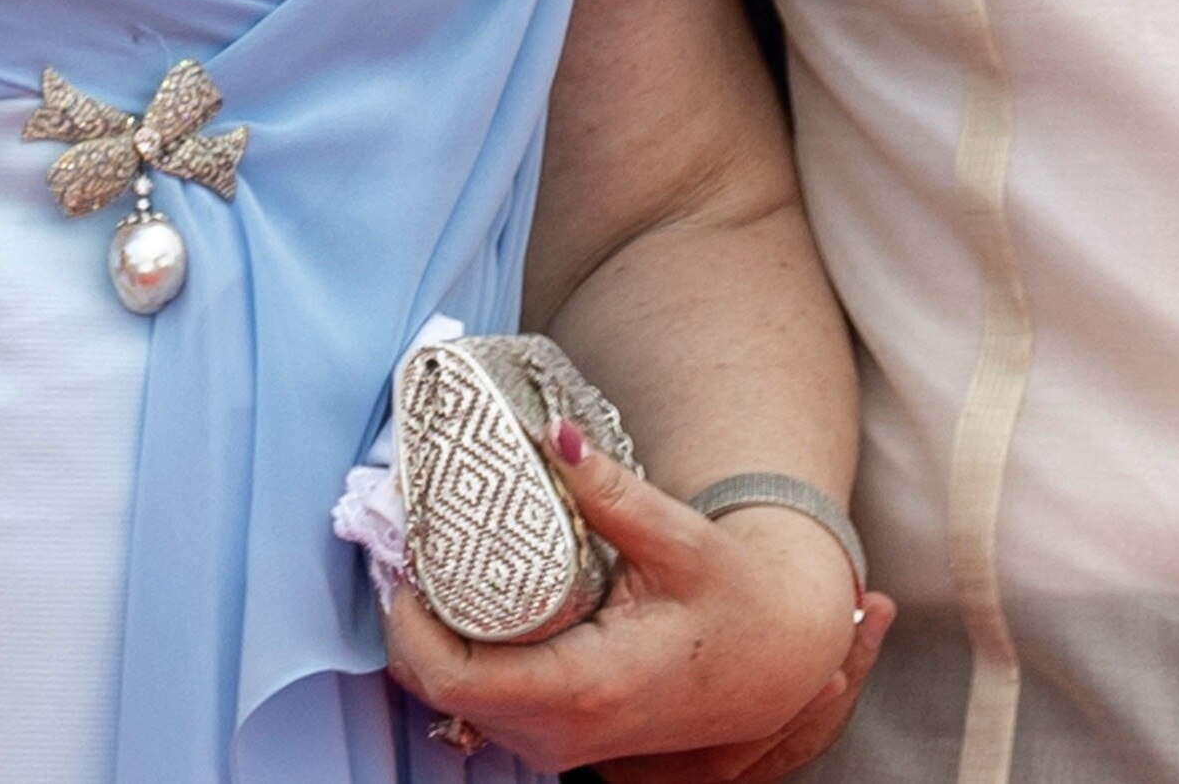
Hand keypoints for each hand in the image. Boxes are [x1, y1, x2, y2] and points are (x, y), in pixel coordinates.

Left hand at [383, 423, 881, 774]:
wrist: (774, 664)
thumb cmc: (733, 601)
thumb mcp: (677, 537)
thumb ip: (609, 490)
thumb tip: (551, 433)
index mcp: (587, 686)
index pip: (455, 675)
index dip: (409, 622)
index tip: (404, 560)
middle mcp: (564, 732)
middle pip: (439, 692)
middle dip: (408, 623)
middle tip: (406, 546)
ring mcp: (560, 746)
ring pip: (455, 705)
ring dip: (428, 642)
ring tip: (430, 565)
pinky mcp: (559, 740)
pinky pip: (481, 707)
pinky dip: (457, 659)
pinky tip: (463, 604)